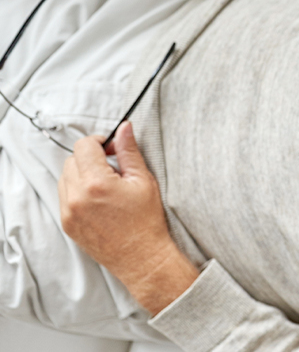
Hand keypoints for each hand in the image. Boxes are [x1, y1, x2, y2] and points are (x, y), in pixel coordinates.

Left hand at [59, 122, 198, 314]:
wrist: (141, 257)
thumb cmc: (146, 220)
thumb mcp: (143, 180)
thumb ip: (129, 151)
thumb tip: (124, 128)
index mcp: (96, 183)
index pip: (83, 146)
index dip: (99, 142)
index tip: (112, 149)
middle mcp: (76, 197)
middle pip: (72, 160)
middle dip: (90, 157)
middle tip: (112, 167)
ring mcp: (68, 212)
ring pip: (65, 177)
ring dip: (82, 173)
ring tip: (105, 185)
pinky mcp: (66, 223)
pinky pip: (64, 195)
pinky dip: (77, 190)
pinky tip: (98, 199)